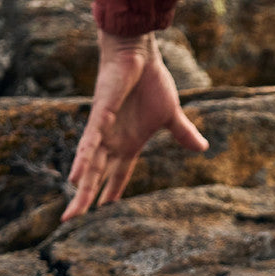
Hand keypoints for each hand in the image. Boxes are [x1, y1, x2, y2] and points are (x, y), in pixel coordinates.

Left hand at [61, 31, 208, 220]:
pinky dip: (82, 161)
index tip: (103, 208)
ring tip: (71, 213)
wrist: (140, 55)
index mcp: (129, 142)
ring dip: (81, 190)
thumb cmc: (151, 81)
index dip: (111, 190)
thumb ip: (183, 134)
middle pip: (96, 176)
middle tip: (70, 220)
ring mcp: (104, 131)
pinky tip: (74, 178)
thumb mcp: (171, 116)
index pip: (117, 173)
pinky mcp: (100, 118)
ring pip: (89, 166)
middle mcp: (112, 141)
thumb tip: (204, 148)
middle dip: (85, 199)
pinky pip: (89, 144)